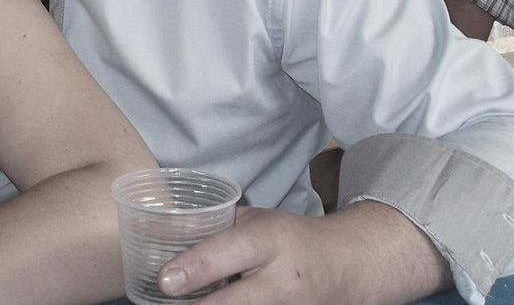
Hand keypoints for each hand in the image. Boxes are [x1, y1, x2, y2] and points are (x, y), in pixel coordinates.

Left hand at [157, 201, 450, 304]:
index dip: (193, 269)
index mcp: (270, 240)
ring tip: (183, 304)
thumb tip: (168, 232)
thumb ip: (219, 226)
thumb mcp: (260, 220)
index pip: (227, 255)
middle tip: (165, 302)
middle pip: (229, 303)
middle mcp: (281, 281)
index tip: (164, 281)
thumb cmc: (294, 237)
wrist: (350, 266)